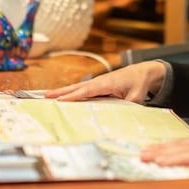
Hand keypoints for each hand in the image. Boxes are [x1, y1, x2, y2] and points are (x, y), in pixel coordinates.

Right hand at [45, 61, 166, 103]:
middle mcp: (99, 81)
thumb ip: (129, 105)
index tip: (60, 100)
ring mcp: (98, 83)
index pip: (87, 91)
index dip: (73, 96)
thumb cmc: (139, 83)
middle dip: (61, 92)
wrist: (143, 72)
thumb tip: (120, 116)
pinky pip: (82, 90)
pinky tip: (62, 97)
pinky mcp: (98, 85)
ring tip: (47, 96)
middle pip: (77, 88)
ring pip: (77, 88)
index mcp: (107, 83)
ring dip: (63, 92)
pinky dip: (71, 92)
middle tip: (45, 97)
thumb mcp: (137, 97)